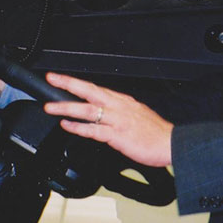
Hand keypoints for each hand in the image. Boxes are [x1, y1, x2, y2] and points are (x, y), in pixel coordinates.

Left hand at [43, 73, 172, 167]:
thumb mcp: (137, 115)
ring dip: (67, 107)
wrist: (171, 143)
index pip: (96, 88)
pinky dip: (78, 127)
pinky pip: (93, 130)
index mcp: (123, 101)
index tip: (63, 79)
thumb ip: (120, 114)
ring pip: (87, 109)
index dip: (78, 83)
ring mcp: (117, 120)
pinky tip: (67, 126)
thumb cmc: (157, 133)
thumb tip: (105, 115)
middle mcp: (119, 106)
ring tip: (51, 107)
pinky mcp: (117, 135)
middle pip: (89, 91)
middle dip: (69, 84)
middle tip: (52, 79)